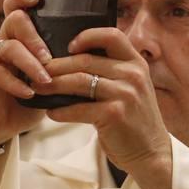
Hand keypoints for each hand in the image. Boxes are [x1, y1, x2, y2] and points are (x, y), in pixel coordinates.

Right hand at [0, 0, 52, 147]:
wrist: (0, 127)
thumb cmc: (27, 101)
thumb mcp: (48, 82)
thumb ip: (60, 66)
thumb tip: (91, 57)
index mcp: (19, 37)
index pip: (18, 7)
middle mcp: (2, 39)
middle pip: (15, 19)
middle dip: (34, 35)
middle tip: (49, 56)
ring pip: (8, 46)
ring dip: (29, 63)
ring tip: (45, 79)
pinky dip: (13, 82)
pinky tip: (27, 93)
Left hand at [40, 28, 174, 188]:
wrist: (151, 152)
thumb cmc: (134, 120)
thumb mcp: (131, 88)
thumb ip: (111, 72)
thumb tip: (71, 61)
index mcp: (136, 63)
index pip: (111, 36)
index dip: (87, 36)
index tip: (69, 46)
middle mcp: (133, 74)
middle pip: (85, 60)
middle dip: (56, 66)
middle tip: (37, 71)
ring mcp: (125, 93)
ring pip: (78, 81)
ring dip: (53, 85)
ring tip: (38, 89)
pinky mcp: (115, 114)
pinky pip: (78, 108)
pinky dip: (60, 111)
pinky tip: (51, 112)